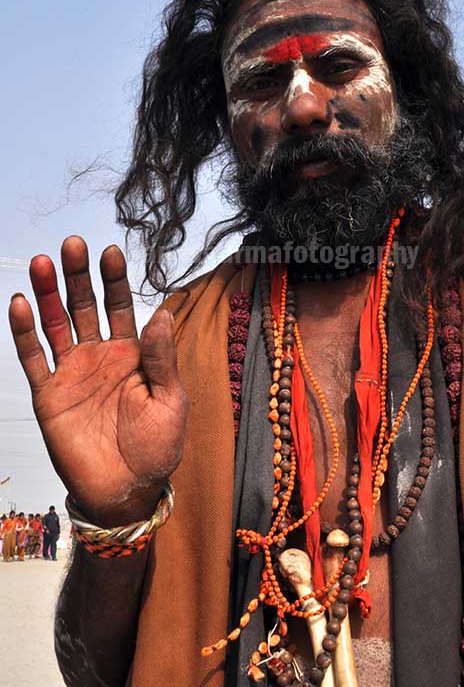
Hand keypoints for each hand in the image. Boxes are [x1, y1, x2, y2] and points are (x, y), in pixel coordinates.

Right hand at [9, 237, 185, 526]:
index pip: (121, 307)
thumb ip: (162, 358)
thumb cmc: (156, 447)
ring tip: (41, 262)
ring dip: (48, 294)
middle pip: (85, 307)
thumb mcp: (171, 400)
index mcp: (132, 355)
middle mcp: (100, 357)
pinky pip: (34, 358)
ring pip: (56, 325)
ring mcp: (72, 373)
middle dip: (78, 276)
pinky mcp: (49, 396)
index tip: (110, 252)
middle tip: (72, 245)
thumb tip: (162, 313)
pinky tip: (20, 304)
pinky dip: (25, 332)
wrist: (126, 491)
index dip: (114, 280)